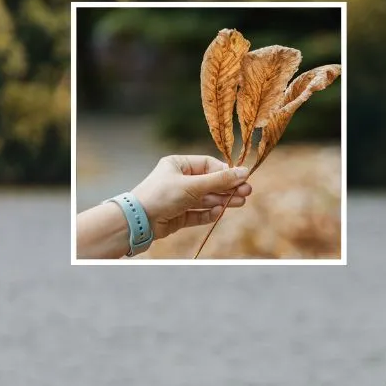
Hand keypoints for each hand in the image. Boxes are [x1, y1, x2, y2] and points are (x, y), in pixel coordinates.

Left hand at [131, 155, 252, 239]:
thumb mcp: (193, 185)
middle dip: (228, 188)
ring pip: (207, 198)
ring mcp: (180, 198)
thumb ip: (220, 180)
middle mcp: (180, 180)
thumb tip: (244, 172)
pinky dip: (209, 212)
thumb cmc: (162, 195)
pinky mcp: (180, 215)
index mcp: (178, 165)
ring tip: (240, 203)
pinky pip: (199, 212)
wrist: (138, 221)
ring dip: (223, 200)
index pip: (208, 165)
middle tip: (247, 192)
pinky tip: (219, 211)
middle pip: (210, 183)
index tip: (241, 179)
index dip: (225, 172)